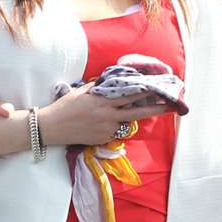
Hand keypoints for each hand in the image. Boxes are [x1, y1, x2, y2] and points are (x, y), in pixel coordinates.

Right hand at [37, 83, 166, 147]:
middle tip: (169, 106)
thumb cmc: (64, 107)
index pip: (129, 95)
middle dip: (155, 110)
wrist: (52, 127)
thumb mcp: (81, 92)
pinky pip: (113, 131)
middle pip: (137, 113)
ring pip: (125, 123)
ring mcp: (106, 129)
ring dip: (130, 117)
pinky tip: (101, 123)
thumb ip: (98, 88)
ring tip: (137, 112)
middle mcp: (108, 116)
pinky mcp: (103, 139)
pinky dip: (113, 126)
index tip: (157, 87)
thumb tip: (109, 82)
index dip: (145, 91)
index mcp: (103, 101)